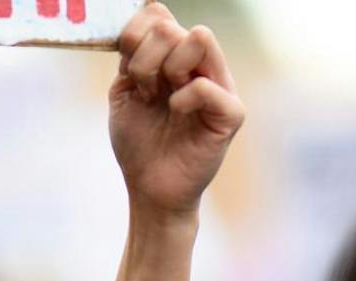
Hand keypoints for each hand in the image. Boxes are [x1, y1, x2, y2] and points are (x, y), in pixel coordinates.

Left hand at [109, 4, 244, 219]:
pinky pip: (205, 85)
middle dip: (144, 60)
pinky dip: (183, 99)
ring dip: (164, 70)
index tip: (126, 70)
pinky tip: (176, 114)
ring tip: (160, 100)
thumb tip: (147, 15)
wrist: (149, 189)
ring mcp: (220, 84)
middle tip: (144, 93)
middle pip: (171, 26)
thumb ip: (131, 55)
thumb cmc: (139, 143)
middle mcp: (200, 64)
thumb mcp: (124, 92)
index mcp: (174, 56)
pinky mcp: (231, 113)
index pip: (157, 13)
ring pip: (197, 39)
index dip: (134, 34)